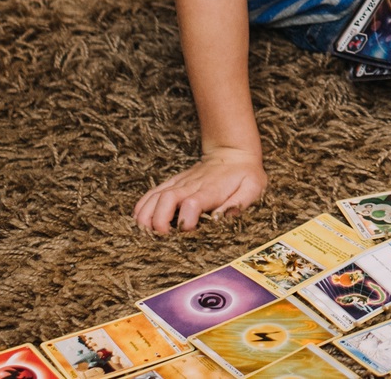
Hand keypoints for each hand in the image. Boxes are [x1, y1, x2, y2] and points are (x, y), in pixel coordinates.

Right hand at [134, 145, 265, 233]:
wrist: (233, 152)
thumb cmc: (245, 174)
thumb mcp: (253, 187)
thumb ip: (240, 203)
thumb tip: (221, 219)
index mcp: (210, 190)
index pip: (192, 203)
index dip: (186, 219)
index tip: (187, 231)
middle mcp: (191, 186)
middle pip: (166, 200)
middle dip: (158, 221)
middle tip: (161, 237)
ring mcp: (179, 183)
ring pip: (155, 196)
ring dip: (146, 215)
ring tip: (144, 233)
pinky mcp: (173, 183)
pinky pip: (152, 192)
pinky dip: (142, 206)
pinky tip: (138, 219)